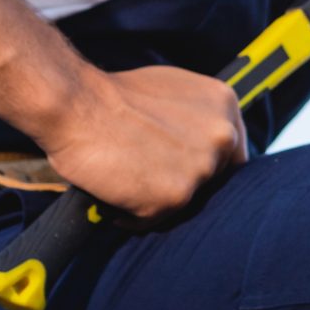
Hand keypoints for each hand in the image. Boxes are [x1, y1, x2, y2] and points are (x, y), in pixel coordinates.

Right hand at [37, 66, 245, 219]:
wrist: (76, 103)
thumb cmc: (113, 96)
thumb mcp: (173, 91)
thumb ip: (197, 116)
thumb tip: (203, 141)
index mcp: (225, 107)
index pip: (233, 155)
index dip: (209, 168)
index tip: (187, 173)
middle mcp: (222, 138)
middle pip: (213, 182)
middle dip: (183, 183)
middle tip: (149, 176)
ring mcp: (200, 169)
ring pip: (185, 202)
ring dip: (157, 199)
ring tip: (126, 180)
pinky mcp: (175, 196)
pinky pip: (157, 219)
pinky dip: (134, 214)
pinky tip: (115, 195)